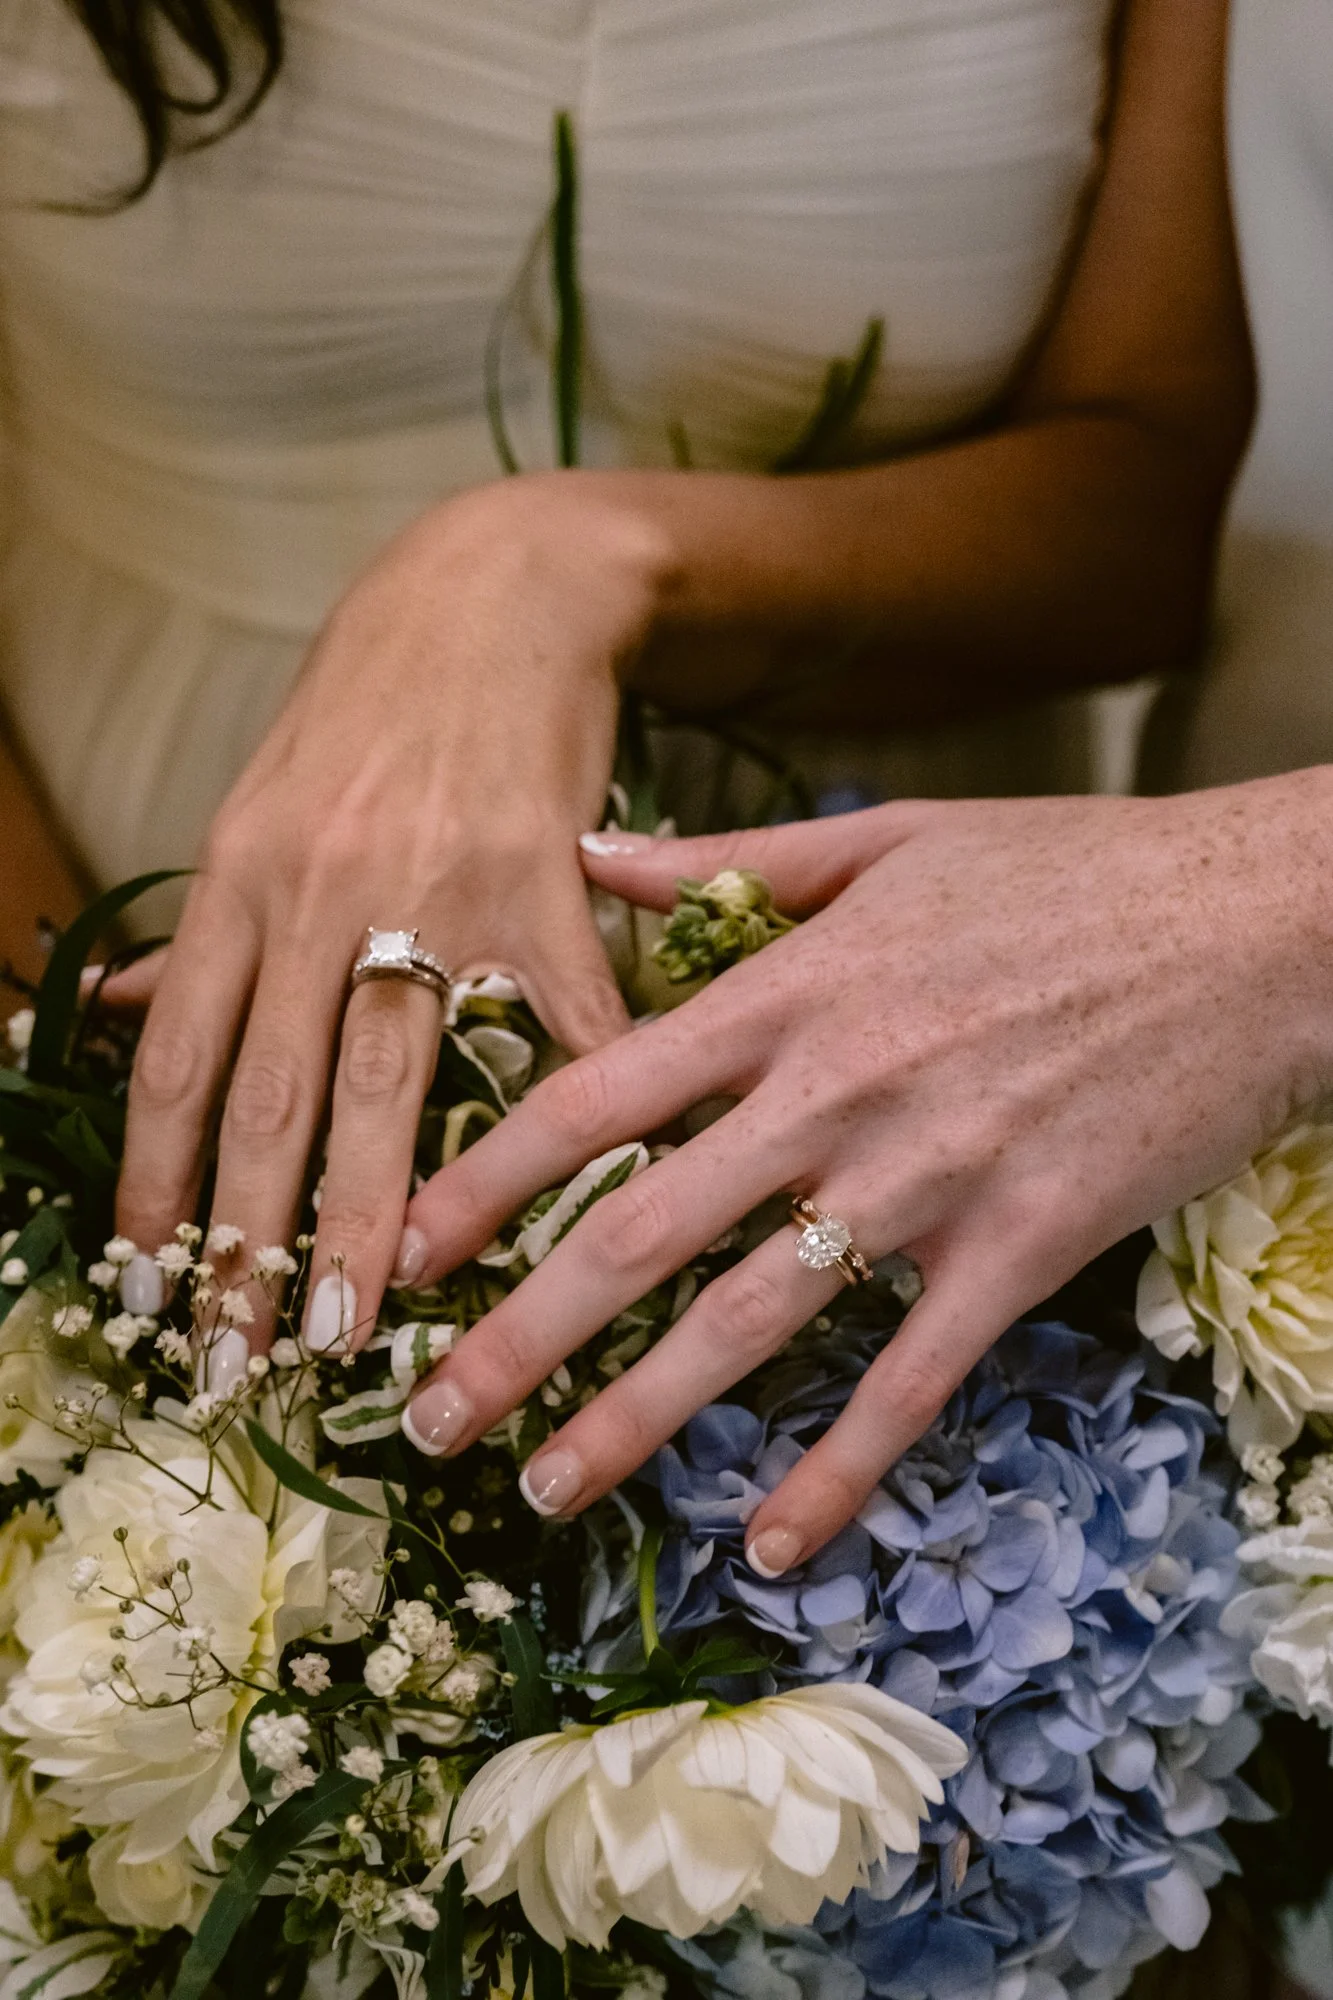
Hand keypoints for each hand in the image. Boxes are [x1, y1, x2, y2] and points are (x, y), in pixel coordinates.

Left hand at [112, 475, 670, 1373]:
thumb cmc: (371, 711)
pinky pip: (557, 1021)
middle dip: (251, 1242)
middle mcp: (320, 892)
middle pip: (274, 1097)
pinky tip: (572, 1204)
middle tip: (242, 1356)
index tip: (149, 1285)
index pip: (176, 1060)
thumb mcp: (256, 805)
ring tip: (359, 1326)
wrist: (495, 595)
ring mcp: (435, 890)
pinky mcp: (545, 886)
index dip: (153, 1182)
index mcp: (240, 878)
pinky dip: (567, 1115)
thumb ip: (195, 930)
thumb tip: (93, 1016)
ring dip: (372, 1218)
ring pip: (392, 1083)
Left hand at [397, 775, 1332, 1571]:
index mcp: (791, 989)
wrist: (1257, 922)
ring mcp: (927, 1179)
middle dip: (520, 1336)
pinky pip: (911, 1380)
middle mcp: (834, 1092)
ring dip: (636, 1419)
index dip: (488, 1181)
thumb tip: (597, 860)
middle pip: (643, 1230)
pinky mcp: (1022, 1248)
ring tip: (546, 1492)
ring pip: (751, 1321)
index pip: (601, 1096)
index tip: (406, 1251)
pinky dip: (837, 1469)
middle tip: (429, 1419)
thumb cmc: (1073, 870)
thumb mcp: (891, 838)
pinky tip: (770, 1541)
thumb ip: (733, 859)